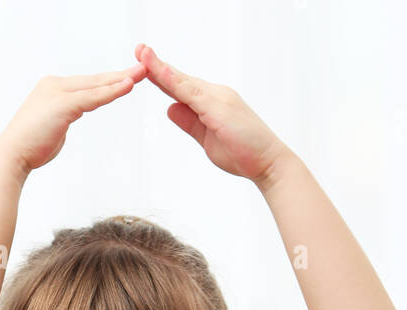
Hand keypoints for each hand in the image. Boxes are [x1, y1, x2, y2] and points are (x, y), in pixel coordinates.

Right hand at [0, 64, 146, 177]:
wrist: (12, 155)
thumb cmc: (30, 147)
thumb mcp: (52, 125)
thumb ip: (64, 117)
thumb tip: (72, 117)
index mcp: (53, 88)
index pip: (87, 84)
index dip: (109, 80)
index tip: (128, 77)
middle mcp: (55, 85)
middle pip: (95, 80)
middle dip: (120, 74)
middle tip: (143, 68)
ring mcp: (59, 92)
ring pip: (96, 85)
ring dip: (121, 79)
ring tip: (142, 73)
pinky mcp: (63, 104)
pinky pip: (94, 96)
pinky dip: (112, 90)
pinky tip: (128, 84)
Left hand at [134, 43, 289, 188]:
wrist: (268, 163)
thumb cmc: (243, 153)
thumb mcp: (207, 139)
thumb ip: (189, 123)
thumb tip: (170, 109)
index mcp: (211, 102)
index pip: (181, 87)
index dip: (162, 76)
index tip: (144, 64)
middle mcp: (214, 95)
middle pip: (180, 79)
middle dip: (157, 65)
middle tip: (138, 50)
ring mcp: (216, 99)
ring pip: (183, 81)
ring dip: (161, 67)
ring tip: (142, 53)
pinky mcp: (217, 108)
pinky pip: (190, 93)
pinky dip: (174, 81)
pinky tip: (160, 72)